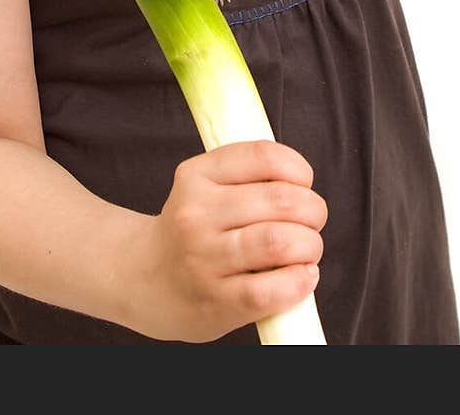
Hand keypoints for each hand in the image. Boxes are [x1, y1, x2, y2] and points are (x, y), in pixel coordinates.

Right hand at [131, 140, 327, 342]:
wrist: (146, 279)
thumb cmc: (192, 230)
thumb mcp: (203, 186)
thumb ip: (246, 176)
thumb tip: (302, 184)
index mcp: (196, 175)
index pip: (263, 156)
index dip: (298, 168)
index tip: (303, 182)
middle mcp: (196, 214)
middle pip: (281, 201)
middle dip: (313, 210)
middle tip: (312, 220)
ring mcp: (203, 259)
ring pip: (279, 242)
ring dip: (310, 245)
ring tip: (307, 250)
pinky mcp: (216, 302)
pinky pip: (270, 291)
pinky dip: (299, 282)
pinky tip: (302, 277)